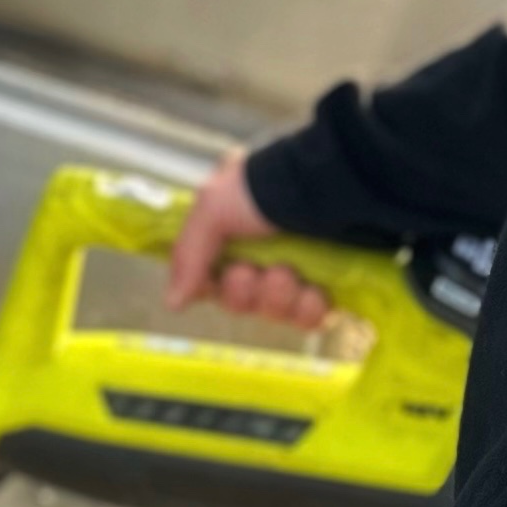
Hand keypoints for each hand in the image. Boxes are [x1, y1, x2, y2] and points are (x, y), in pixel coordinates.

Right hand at [162, 152, 334, 330]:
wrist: (334, 188)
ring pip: (273, 311)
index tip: (218, 278)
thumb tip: (172, 303)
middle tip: (251, 273)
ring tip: (287, 274)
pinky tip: (313, 290)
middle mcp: (261, 250)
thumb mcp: (212, 207)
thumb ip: (188, 256)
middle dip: (244, 292)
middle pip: (240, 299)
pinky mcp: (329, 287)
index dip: (214, 287)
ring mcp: (297, 270)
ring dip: (276, 298)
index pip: (211, 277)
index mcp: (232, 229)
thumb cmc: (267, 189)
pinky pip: (308, 318)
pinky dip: (308, 309)